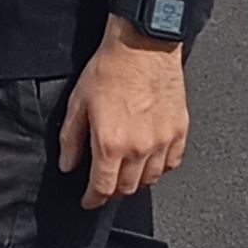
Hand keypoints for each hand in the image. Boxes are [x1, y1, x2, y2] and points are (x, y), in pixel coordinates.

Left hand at [58, 29, 191, 207]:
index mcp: (111, 143)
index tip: (88, 200)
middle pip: (127, 188)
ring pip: (151, 179)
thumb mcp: (78, 103)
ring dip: (136, 182)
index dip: (92, 199)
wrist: (143, 46)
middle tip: (104, 185)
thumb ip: (72, 139)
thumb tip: (68, 164)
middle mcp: (140, 148)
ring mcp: (163, 141)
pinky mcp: (179, 131)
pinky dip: (160, 168)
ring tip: (125, 173)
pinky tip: (150, 161)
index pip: (103, 188)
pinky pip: (172, 163)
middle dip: (112, 191)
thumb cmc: (110, 69)